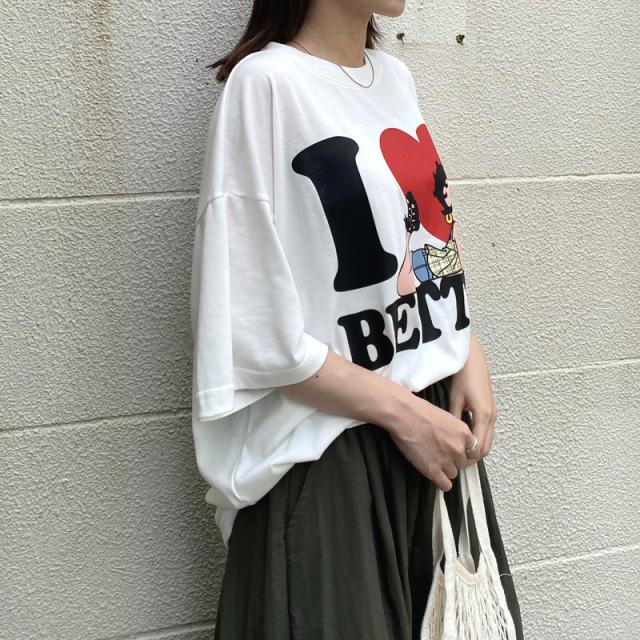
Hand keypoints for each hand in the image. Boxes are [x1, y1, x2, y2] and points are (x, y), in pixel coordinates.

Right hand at [387, 395, 478, 491]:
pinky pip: (445, 485)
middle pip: (462, 463)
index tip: (457, 453)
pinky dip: (441, 483)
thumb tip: (458, 442)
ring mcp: (446, 459)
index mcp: (464, 433)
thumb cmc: (419, 412)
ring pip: (453, 474)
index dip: (464, 453)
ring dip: (444, 469)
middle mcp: (458, 447)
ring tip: (432, 460)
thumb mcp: (446, 417)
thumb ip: (456, 432)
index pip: (473, 452)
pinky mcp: (432, 470)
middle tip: (439, 453)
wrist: (403, 414)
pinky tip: (435, 475)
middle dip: (452, 460)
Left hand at [449, 331, 496, 465]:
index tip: (455, 461)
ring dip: (477, 448)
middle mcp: (491, 417)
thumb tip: (449, 436)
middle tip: (456, 460)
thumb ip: (454, 419)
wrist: (472, 360)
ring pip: (488, 440)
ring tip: (459, 452)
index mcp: (484, 416)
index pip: (479, 447)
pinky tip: (466, 439)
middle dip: (473, 456)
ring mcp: (493, 414)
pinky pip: (487, 432)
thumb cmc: (464, 376)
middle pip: (486, 447)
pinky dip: (480, 439)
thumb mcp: (455, 399)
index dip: (468, 457)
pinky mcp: (490, 410)